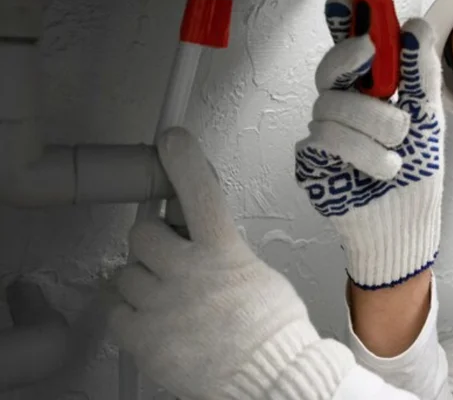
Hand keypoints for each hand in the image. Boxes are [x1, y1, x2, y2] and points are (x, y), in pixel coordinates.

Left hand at [109, 127, 354, 399]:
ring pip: (126, 272)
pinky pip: (117, 310)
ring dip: (144, 280)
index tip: (172, 140)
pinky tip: (157, 320)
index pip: (200, 192)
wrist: (269, 379)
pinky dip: (131, 313)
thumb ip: (224, 252)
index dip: (184, 160)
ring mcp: (162, 305)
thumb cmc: (272, 332)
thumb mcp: (256, 274)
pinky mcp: (144, 338)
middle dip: (153, 241)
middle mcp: (189, 272)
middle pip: (143, 233)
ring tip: (169, 299)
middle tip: (169, 257)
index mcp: (224, 252)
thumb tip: (203, 242)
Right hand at [295, 0, 444, 289]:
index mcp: (369, 89)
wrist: (406, 222)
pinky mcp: (311, 159)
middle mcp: (342, 105)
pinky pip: (326, 139)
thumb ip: (419, 73)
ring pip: (332, 105)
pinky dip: (364, 155)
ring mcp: (323, 131)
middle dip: (352, 60)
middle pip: (330, 67)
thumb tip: (415, 28)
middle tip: (369, 52)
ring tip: (396, 151)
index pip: (348, 46)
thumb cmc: (416, 170)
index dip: (342, 20)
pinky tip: (380, 169)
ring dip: (375, 128)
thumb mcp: (428, 116)